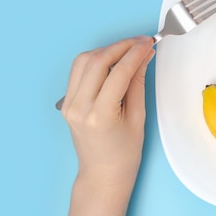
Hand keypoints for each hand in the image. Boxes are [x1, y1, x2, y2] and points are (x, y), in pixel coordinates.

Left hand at [61, 36, 154, 186]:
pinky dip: (95, 60)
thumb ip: (137, 83)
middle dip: (122, 46)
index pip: (118, 72)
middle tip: (141, 41)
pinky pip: (78, 71)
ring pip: (83, 61)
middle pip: (97, 61)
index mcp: (99, 115)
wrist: (103, 173)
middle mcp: (79, 107)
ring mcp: (69, 104)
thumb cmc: (124, 153)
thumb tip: (143, 57)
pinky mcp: (67, 101)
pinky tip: (112, 61)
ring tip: (127, 50)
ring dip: (107, 50)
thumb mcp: (138, 117)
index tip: (148, 43)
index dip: (135, 53)